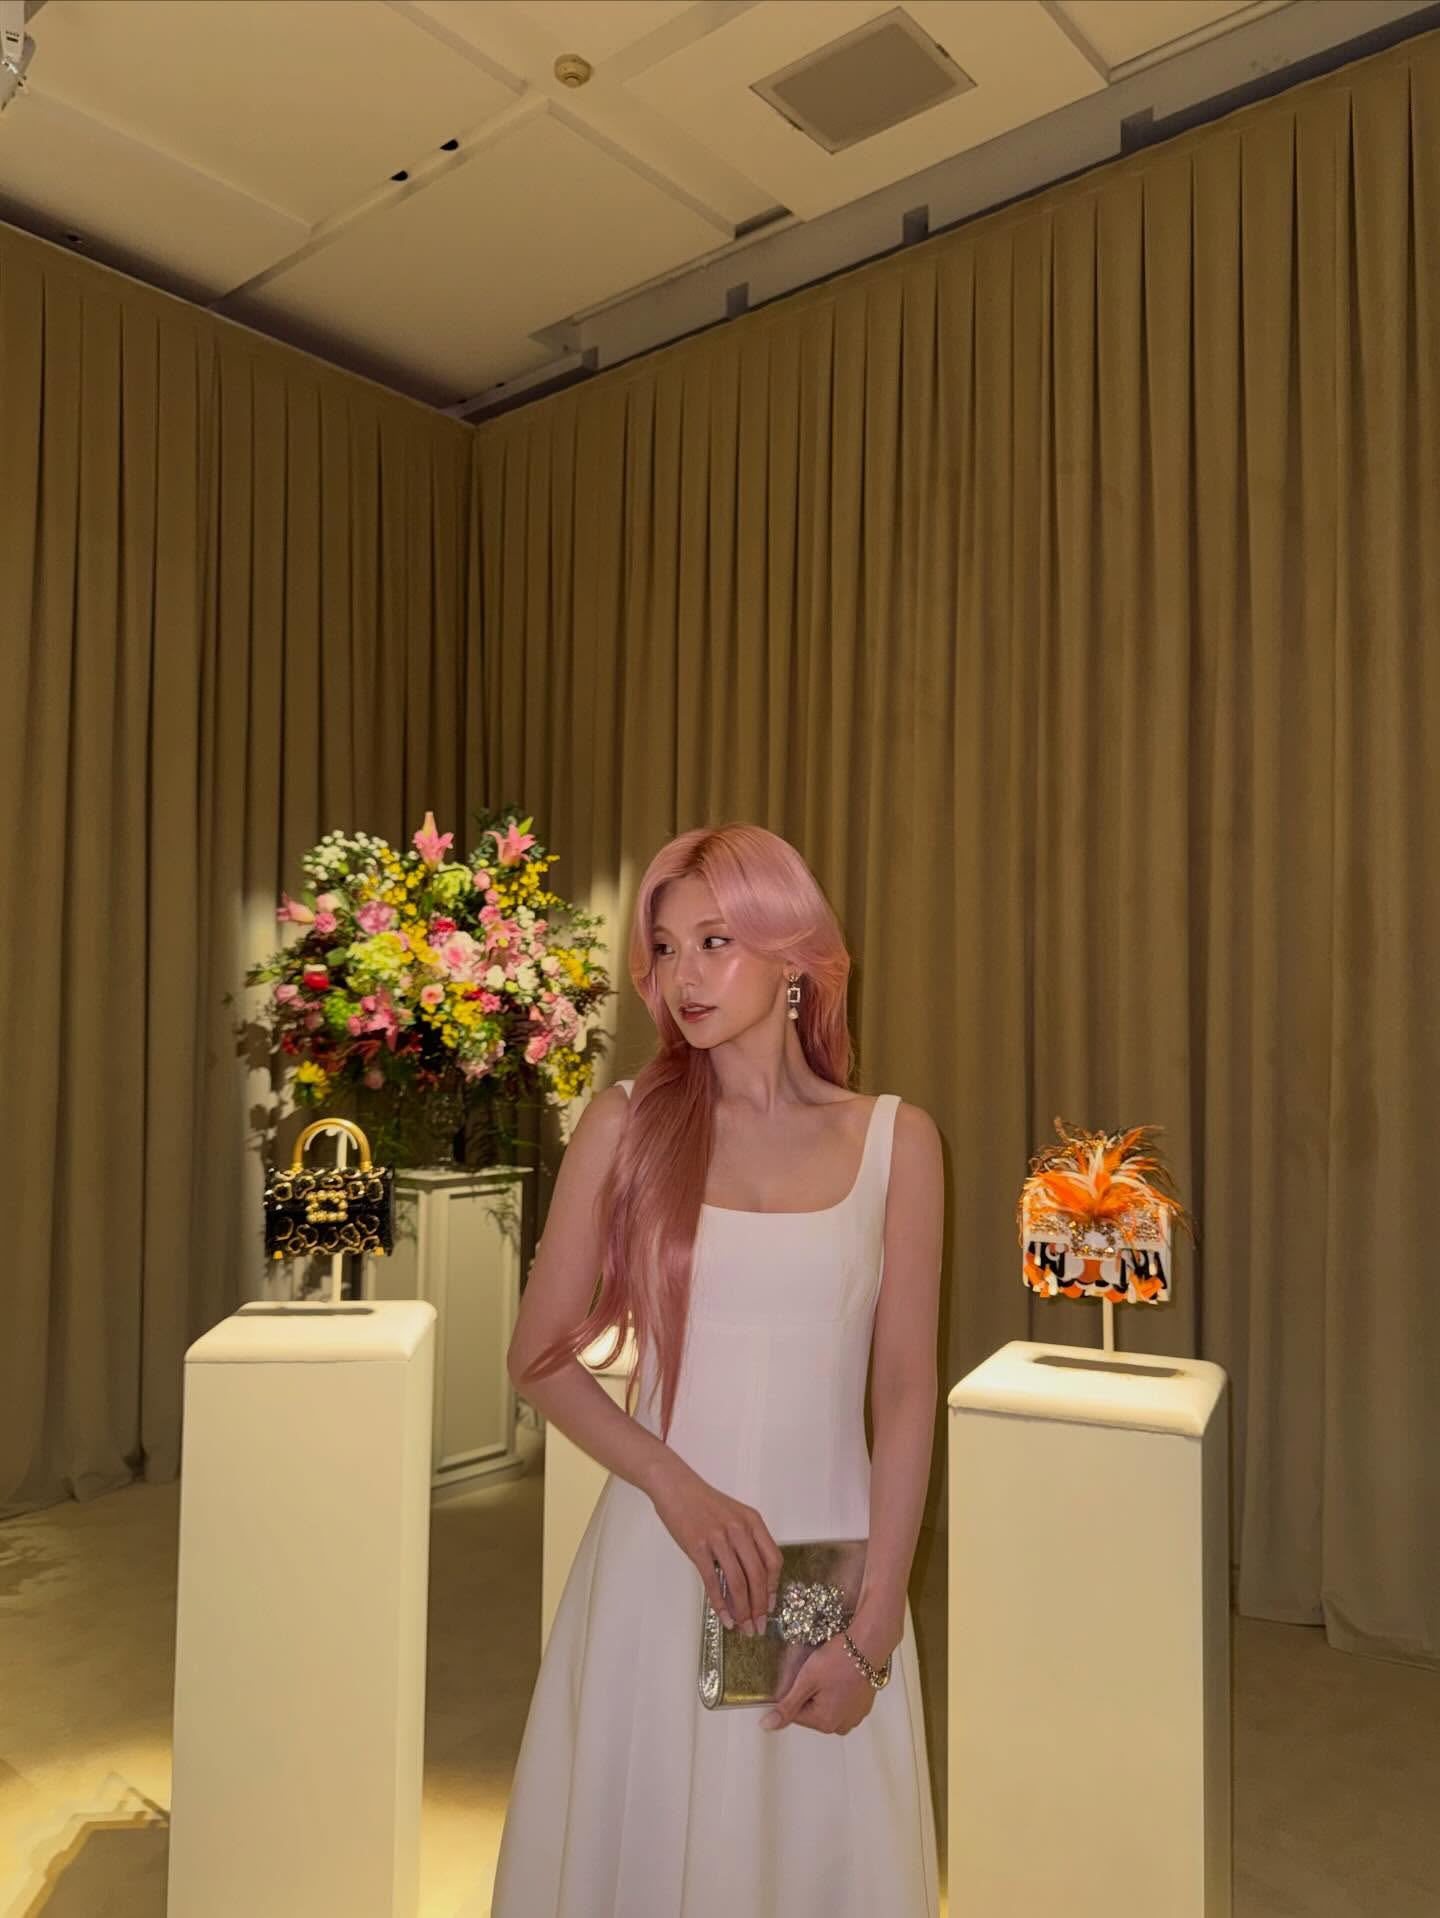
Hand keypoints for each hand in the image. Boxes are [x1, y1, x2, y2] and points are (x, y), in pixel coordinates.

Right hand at [647, 1456, 782, 1634]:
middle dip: (759, 1607)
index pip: (773, 1560)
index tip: (769, 1606)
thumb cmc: (703, 1502)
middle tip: (756, 1626)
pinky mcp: (698, 1547)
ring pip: (737, 1582)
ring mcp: (718, 1538)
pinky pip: (712, 1581)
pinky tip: (723, 1616)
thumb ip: (745, 1542)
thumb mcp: (733, 1515)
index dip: (772, 1587)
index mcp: (752, 1521)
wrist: (675, 1486)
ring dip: (742, 1610)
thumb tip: (750, 1582)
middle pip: (757, 1575)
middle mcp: (739, 1529)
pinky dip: (719, 1603)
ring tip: (742, 1626)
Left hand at [759, 1634, 879, 1735]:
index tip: (803, 1675)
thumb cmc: (837, 1660)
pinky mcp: (864, 1707)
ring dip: (824, 1692)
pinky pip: (842, 1702)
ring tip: (830, 1672)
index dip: (795, 1691)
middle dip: (810, 1693)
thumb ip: (786, 1706)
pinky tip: (841, 1675)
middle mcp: (841, 1726)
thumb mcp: (806, 1680)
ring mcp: (855, 1717)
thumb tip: (766, 1726)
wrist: (868, 1645)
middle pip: (812, 1712)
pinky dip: (838, 1691)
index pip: (795, 1713)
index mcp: (825, 1723)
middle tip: (818, 1672)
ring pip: (827, 1706)